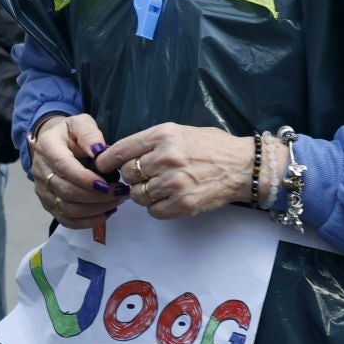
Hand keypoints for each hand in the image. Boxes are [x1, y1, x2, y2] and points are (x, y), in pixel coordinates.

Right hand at [29, 113, 128, 229]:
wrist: (53, 143)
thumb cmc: (70, 133)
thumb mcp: (81, 123)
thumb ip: (90, 135)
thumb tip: (100, 153)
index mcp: (47, 147)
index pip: (64, 167)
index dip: (86, 179)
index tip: (108, 184)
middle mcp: (41, 170)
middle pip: (66, 192)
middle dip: (96, 196)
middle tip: (120, 193)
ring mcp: (42, 190)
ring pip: (67, 209)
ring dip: (95, 209)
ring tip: (116, 201)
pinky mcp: (48, 204)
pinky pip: (66, 220)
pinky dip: (87, 221)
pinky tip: (106, 213)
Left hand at [95, 124, 254, 219]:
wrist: (242, 166)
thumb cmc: (211, 147)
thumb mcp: (180, 132)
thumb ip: (152, 142)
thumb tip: (122, 155)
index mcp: (164, 136)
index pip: (122, 149)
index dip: (107, 160)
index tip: (101, 166)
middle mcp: (166, 158)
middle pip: (128, 174)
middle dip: (133, 177)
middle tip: (147, 176)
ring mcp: (174, 183)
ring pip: (138, 195)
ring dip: (144, 194)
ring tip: (161, 187)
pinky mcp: (183, 204)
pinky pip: (153, 211)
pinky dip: (157, 207)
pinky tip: (169, 198)